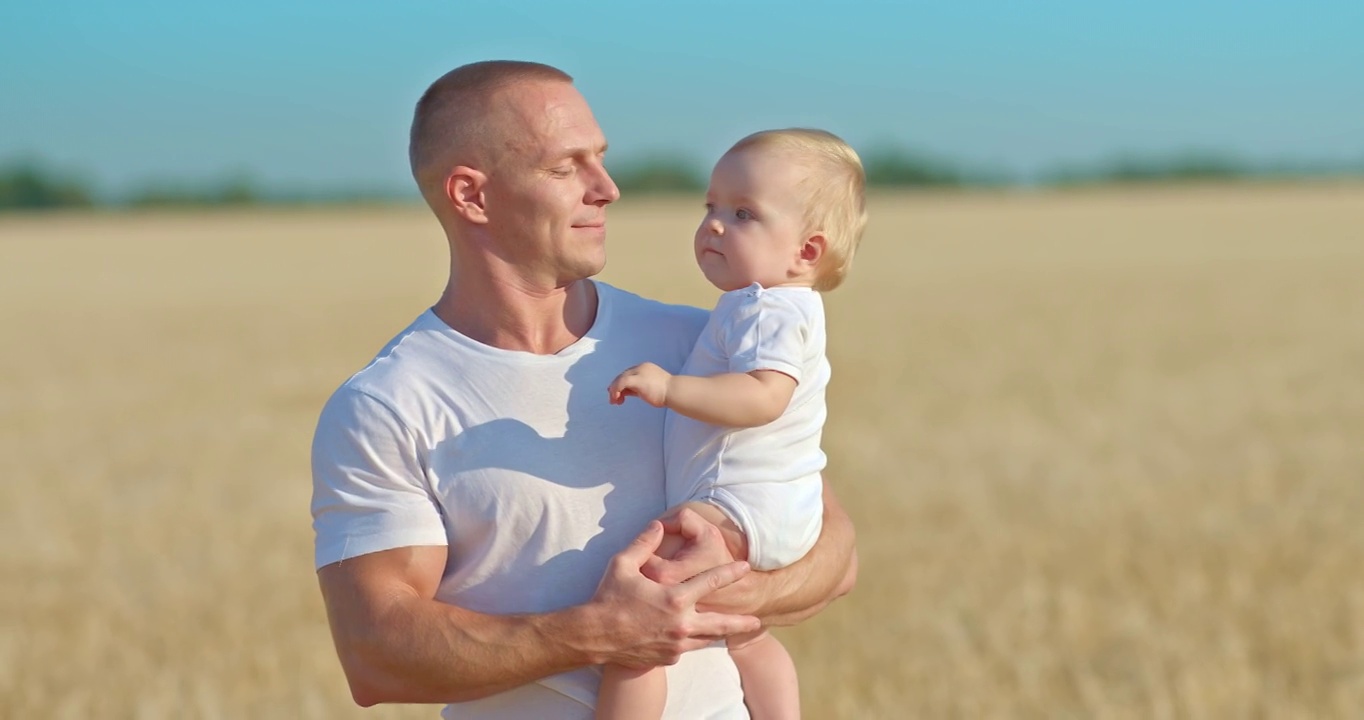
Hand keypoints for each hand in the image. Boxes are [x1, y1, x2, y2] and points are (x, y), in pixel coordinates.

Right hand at [588, 521, 759, 668]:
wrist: (593, 637)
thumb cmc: (607, 598)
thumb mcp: (623, 564)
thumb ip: (644, 543)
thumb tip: (658, 525)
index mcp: (676, 598)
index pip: (711, 582)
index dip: (730, 572)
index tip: (744, 568)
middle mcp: (682, 624)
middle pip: (721, 623)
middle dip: (742, 622)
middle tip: (758, 620)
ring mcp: (676, 644)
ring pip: (707, 639)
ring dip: (719, 633)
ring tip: (733, 631)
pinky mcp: (668, 658)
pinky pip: (687, 648)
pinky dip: (693, 641)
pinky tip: (695, 638)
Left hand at [608, 363, 671, 407]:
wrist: (674, 391)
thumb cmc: (666, 392)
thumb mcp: (649, 388)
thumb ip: (637, 388)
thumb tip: (626, 392)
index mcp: (645, 368)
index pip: (629, 374)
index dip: (621, 384)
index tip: (618, 394)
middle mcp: (641, 368)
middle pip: (623, 375)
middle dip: (615, 388)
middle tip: (613, 399)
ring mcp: (639, 372)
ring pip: (620, 379)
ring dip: (614, 390)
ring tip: (613, 401)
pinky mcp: (637, 379)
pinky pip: (621, 383)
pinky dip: (616, 390)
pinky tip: (616, 399)